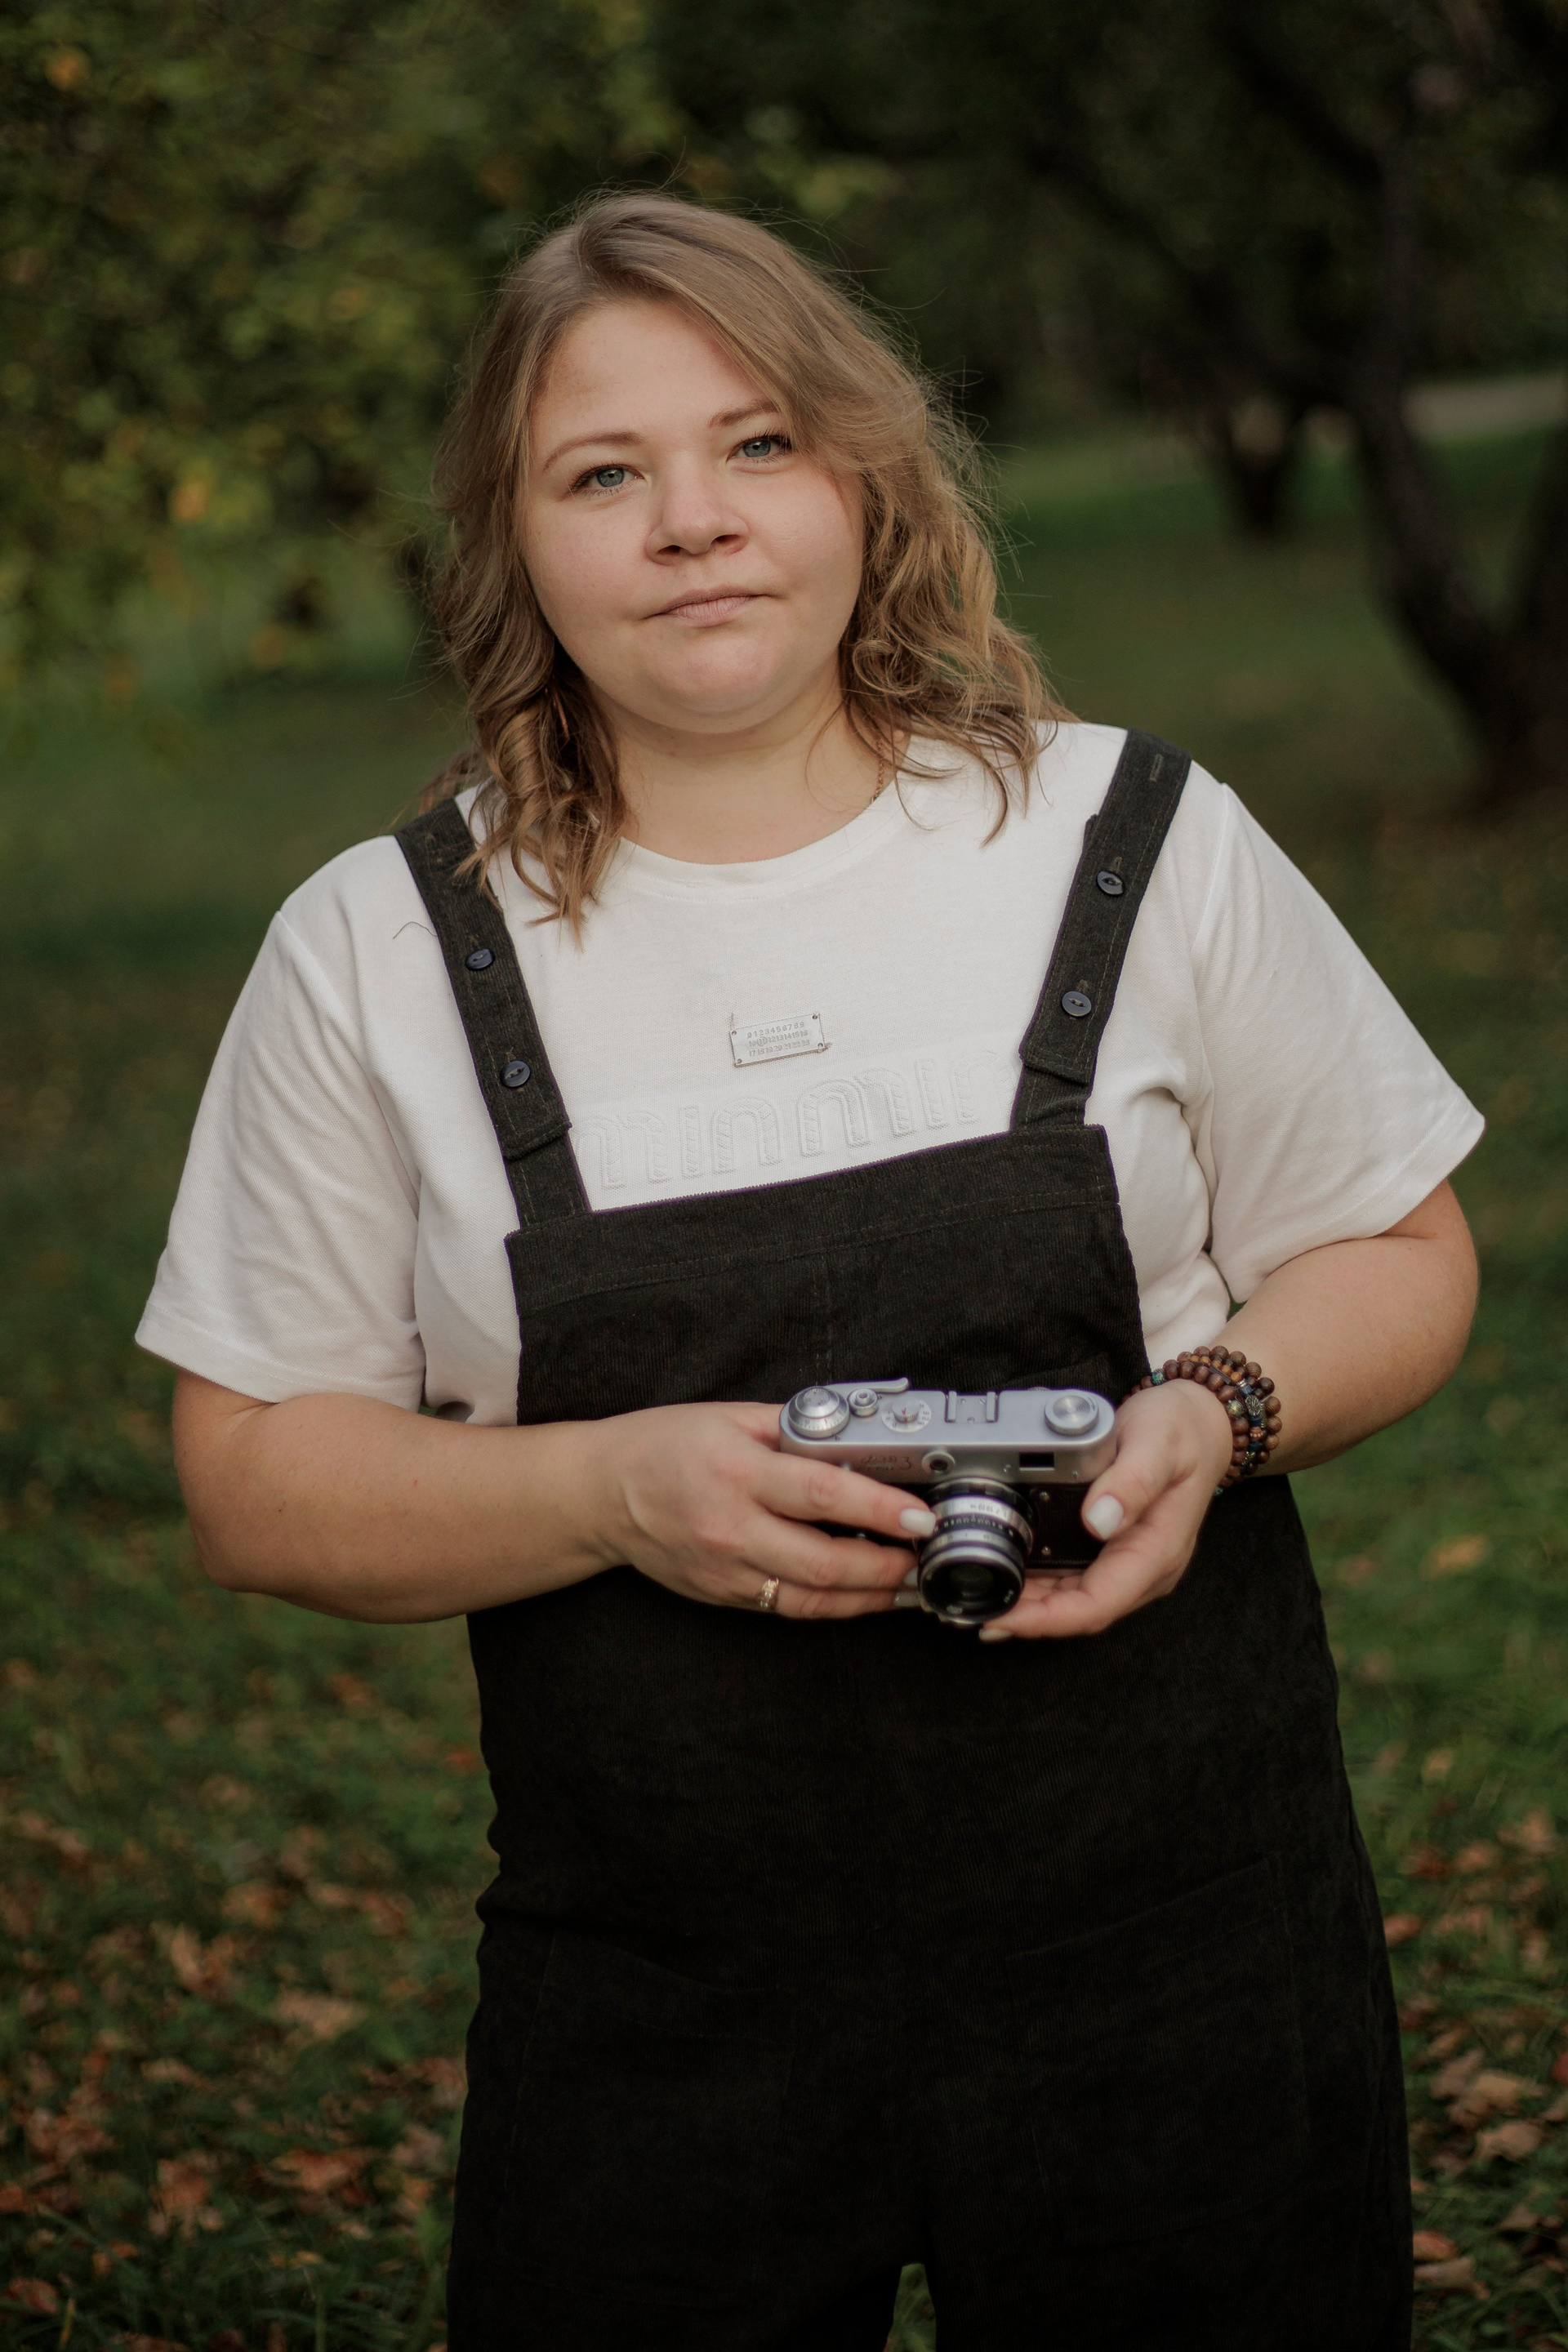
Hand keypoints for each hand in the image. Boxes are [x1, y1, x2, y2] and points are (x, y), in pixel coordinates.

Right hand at [587, 1401, 929, 1618]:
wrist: (599, 1494)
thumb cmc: (662, 1445)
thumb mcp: (729, 1417)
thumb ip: (793, 1429)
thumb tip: (856, 1438)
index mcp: (735, 1473)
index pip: (822, 1495)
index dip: (880, 1509)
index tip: (921, 1516)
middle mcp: (730, 1528)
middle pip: (823, 1562)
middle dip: (887, 1566)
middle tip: (926, 1557)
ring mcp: (724, 1571)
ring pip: (811, 1598)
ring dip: (870, 1596)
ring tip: (910, 1584)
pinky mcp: (721, 1596)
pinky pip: (787, 1607)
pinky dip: (834, 1605)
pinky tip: (864, 1595)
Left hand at [980, 1378, 1234, 1642]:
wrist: (1199, 1422)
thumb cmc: (1180, 1431)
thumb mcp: (1158, 1445)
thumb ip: (1132, 1481)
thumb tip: (1100, 1521)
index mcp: (1155, 1553)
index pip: (1097, 1605)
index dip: (1047, 1619)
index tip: (1004, 1617)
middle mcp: (1143, 1569)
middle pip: (1079, 1612)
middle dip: (1028, 1618)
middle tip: (973, 1608)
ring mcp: (1130, 1563)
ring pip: (1074, 1600)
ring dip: (1030, 1605)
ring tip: (980, 1597)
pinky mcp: (1116, 1551)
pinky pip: (1075, 1580)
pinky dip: (1041, 1585)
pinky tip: (1010, 1577)